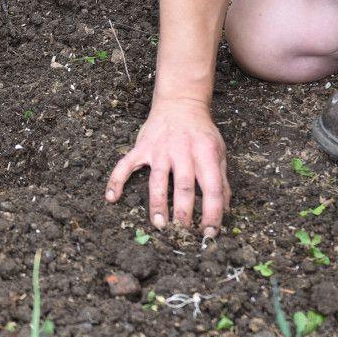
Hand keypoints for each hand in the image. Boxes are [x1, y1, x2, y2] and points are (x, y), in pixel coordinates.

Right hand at [105, 98, 230, 236]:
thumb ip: (221, 181)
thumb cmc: (201, 132)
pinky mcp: (142, 147)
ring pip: (158, 180)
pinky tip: (112, 198)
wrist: (180, 103)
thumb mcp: (218, 152)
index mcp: (205, 153)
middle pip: (184, 186)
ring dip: (158, 204)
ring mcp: (160, 150)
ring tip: (160, 225)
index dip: (213, 212)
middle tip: (183, 232)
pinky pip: (125, 165)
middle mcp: (182, 151)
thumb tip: (225, 210)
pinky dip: (117, 180)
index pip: (211, 187)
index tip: (211, 233)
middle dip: (184, 212)